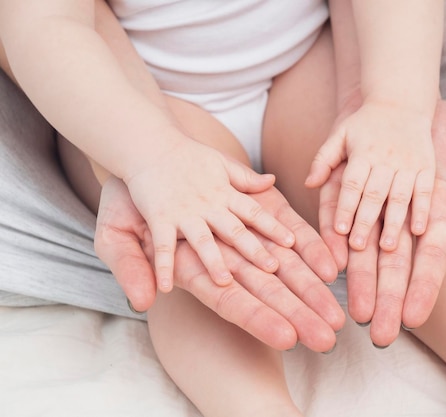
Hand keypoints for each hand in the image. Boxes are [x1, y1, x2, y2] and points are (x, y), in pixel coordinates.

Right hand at [95, 177, 344, 351]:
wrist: (145, 158)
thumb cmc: (124, 201)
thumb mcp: (116, 234)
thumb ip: (132, 267)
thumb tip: (144, 302)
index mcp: (192, 271)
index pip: (230, 302)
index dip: (257, 318)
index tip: (287, 338)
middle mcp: (221, 258)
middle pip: (265, 291)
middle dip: (297, 313)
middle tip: (329, 337)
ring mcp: (240, 232)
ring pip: (281, 265)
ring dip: (310, 288)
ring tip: (336, 315)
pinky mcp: (253, 205)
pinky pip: (284, 226)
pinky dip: (305, 243)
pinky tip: (331, 267)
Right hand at [125, 139, 294, 291]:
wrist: (149, 144)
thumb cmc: (186, 157)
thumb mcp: (221, 163)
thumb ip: (245, 178)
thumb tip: (272, 181)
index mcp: (224, 194)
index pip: (255, 212)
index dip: (273, 227)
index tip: (292, 242)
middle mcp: (208, 205)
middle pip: (235, 230)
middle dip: (254, 250)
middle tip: (273, 268)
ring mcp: (183, 213)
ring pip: (202, 240)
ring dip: (214, 260)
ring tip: (225, 281)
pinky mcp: (159, 218)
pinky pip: (162, 245)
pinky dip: (163, 265)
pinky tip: (166, 287)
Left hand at [306, 101, 435, 251]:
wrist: (402, 100)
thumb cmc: (365, 123)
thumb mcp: (340, 134)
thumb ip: (323, 159)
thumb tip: (309, 184)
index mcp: (362, 153)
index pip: (352, 184)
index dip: (346, 207)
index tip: (340, 230)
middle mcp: (385, 159)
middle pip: (374, 194)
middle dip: (365, 221)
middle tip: (357, 246)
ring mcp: (408, 163)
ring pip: (400, 196)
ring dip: (393, 222)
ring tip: (386, 246)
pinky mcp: (427, 166)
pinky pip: (425, 191)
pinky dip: (422, 210)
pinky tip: (417, 230)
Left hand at [319, 100, 445, 342]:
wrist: (408, 102)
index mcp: (433, 213)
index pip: (429, 257)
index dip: (423, 286)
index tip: (414, 319)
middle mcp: (402, 217)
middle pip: (394, 263)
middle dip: (388, 297)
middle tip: (381, 336)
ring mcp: (372, 202)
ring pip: (363, 247)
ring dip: (359, 279)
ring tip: (355, 312)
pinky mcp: (346, 184)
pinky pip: (338, 214)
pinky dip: (334, 237)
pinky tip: (331, 263)